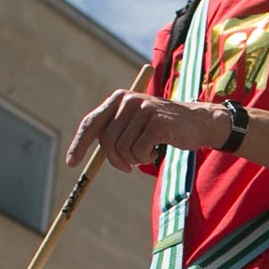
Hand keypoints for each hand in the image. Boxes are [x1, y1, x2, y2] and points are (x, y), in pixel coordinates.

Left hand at [67, 90, 222, 171]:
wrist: (196, 122)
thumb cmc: (161, 129)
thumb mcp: (134, 126)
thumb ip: (112, 134)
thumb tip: (83, 156)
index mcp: (118, 99)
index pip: (91, 123)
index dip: (79, 144)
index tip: (72, 163)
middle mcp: (128, 101)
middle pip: (106, 141)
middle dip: (115, 161)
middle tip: (127, 168)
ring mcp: (143, 110)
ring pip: (123, 149)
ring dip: (134, 159)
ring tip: (147, 152)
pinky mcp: (157, 122)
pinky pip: (139, 151)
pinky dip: (146, 158)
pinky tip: (156, 150)